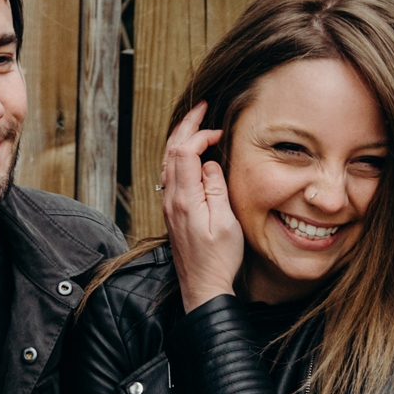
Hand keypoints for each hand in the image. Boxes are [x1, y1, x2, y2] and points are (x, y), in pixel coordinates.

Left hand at [162, 102, 244, 311]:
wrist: (203, 286)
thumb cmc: (219, 259)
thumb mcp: (226, 223)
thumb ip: (216, 189)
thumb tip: (208, 164)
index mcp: (185, 198)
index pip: (184, 152)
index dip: (200, 135)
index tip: (219, 133)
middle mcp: (171, 199)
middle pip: (171, 151)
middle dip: (185, 125)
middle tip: (201, 107)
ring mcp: (170, 205)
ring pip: (167, 161)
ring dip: (180, 138)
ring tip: (194, 122)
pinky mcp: (173, 211)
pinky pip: (170, 174)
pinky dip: (178, 155)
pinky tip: (188, 152)